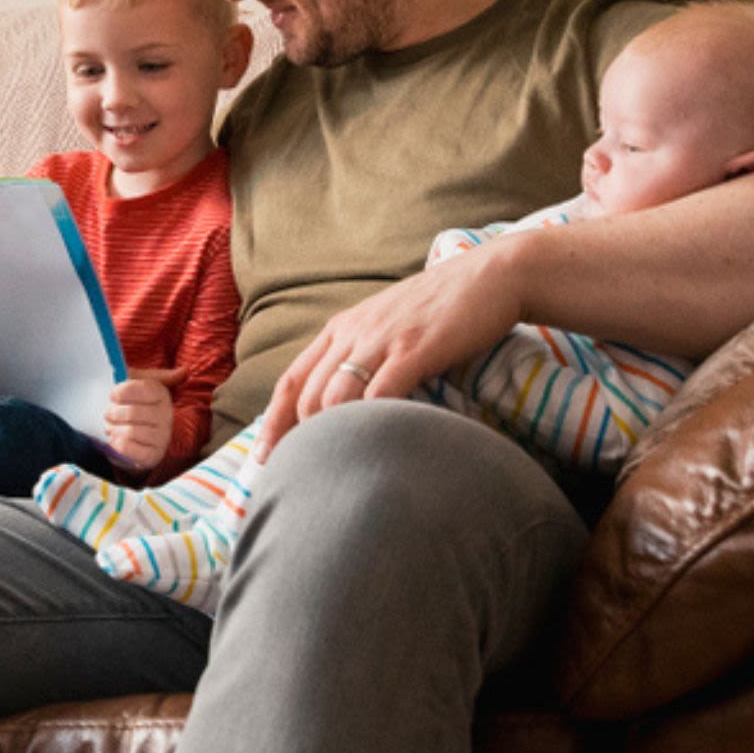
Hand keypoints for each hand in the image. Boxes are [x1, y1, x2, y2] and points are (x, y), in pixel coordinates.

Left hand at [101, 368, 182, 471]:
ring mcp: (161, 437)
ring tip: (110, 427)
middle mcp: (166, 416)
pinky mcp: (152, 455)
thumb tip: (183, 371)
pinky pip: (129, 448)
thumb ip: (153, 375)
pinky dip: (117, 444)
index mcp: (162, 394)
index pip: (143, 389)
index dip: (123, 392)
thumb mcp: (135, 383)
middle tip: (108, 414)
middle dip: (113, 413)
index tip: (112, 395)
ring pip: (130, 431)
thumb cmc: (129, 403)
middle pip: (133, 412)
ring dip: (113, 429)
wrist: (129, 434)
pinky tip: (114, 440)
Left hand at [258, 242, 521, 460]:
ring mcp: (382, 340)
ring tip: (334, 474)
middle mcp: (353, 333)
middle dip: (298, 440)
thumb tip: (346, 403)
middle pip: (307, 397)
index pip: (292, 380)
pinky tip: (376, 448)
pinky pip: (380, 393)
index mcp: (341, 329)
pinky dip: (372, 423)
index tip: (263, 457)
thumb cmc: (442, 307)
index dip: (272, 422)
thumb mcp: (388, 325)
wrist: (490, 274)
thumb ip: (364, 355)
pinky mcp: (415, 348)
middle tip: (299, 478)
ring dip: (331, 437)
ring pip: (335, 398)